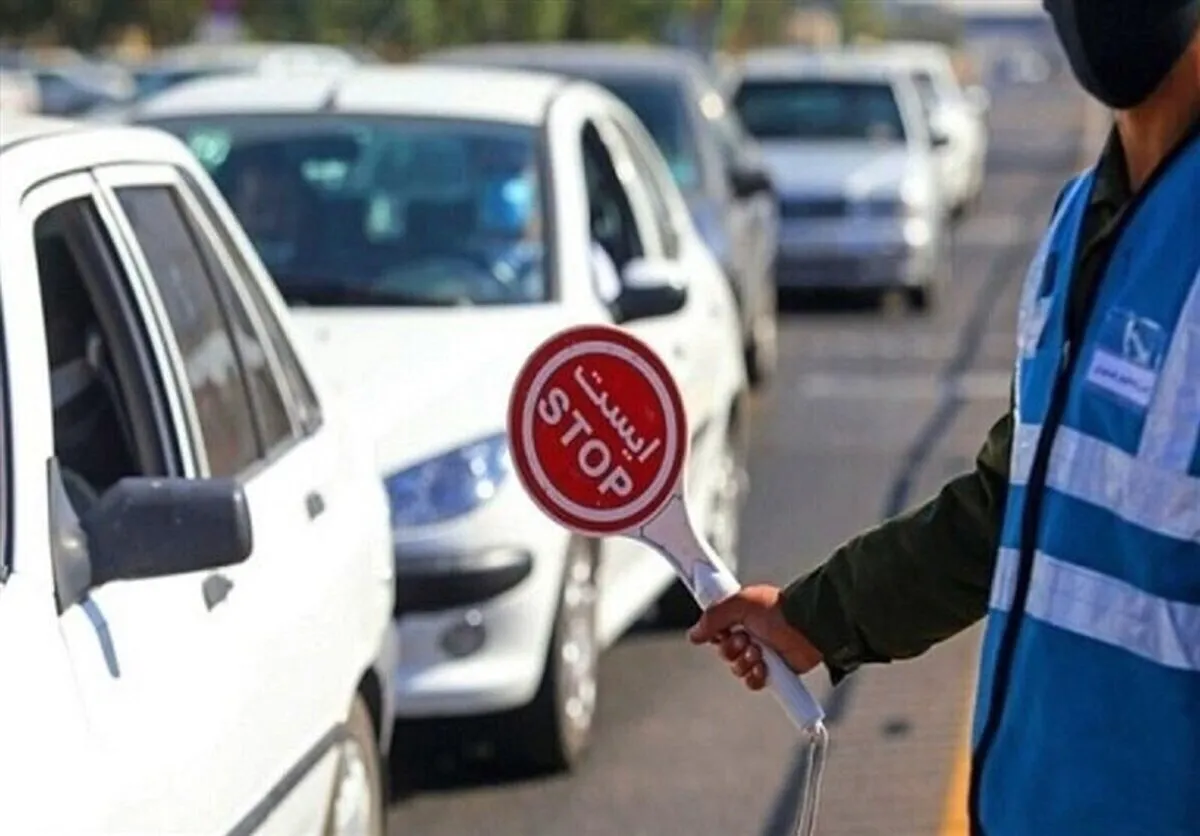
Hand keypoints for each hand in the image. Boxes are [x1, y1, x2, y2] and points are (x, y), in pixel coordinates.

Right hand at [688, 584, 822, 691]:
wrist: (806, 628)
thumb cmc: (778, 610)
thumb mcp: (739, 603)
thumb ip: (713, 617)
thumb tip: (693, 634)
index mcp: (741, 616)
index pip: (716, 630)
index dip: (716, 634)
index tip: (722, 631)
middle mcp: (750, 635)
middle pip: (724, 652)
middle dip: (731, 649)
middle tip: (744, 640)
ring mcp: (761, 654)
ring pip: (736, 668)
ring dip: (744, 662)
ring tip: (758, 653)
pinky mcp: (773, 672)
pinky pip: (752, 682)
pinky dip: (755, 677)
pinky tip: (764, 668)